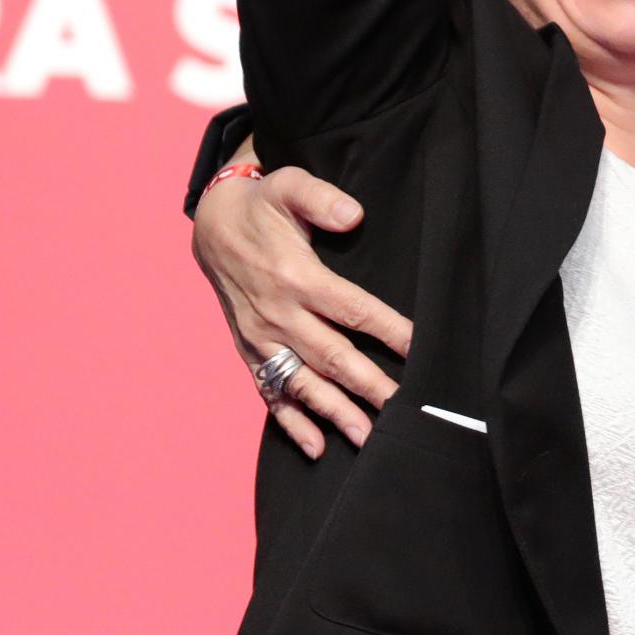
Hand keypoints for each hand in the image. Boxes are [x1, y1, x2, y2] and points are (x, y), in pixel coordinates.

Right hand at [196, 157, 413, 456]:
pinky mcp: (251, 352)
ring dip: (335, 414)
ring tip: (368, 439)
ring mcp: (262, 338)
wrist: (213, 224)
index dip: (389, 331)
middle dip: (369, 386)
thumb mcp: (289, 186)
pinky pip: (271, 393)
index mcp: (295, 277)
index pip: (353, 310)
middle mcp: (278, 315)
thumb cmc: (263, 205)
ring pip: (304, 383)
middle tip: (404, 411)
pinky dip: (291, 422)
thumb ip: (321, 199)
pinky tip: (316, 448)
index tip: (421, 350)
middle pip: (333, 357)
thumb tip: (354, 215)